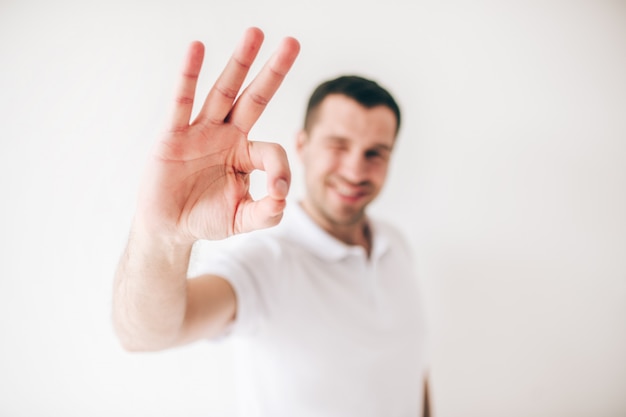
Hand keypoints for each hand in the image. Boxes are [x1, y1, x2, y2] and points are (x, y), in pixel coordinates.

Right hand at [136, 27, 299, 242]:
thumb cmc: (206, 218)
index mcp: (245, 155)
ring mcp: (201, 132)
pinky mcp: (174, 135)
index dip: (280, 170)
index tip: (277, 192)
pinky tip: (197, 49)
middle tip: (292, 43)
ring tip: (255, 33)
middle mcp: (226, 136)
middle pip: (254, 98)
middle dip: (273, 72)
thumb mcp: (242, 220)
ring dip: (239, 63)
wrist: (169, 227)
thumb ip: (267, 213)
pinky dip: (189, 75)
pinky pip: (182, 102)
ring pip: (223, 92)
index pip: (272, 151)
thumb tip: (282, 197)